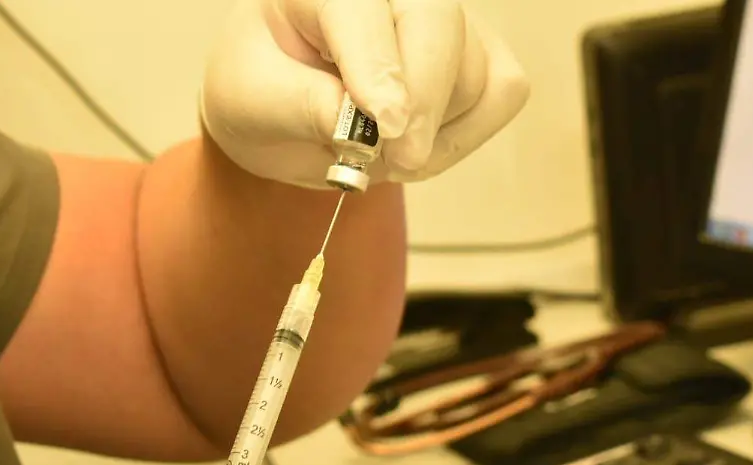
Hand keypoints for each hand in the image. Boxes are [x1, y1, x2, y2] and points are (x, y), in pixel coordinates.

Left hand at [201, 0, 529, 188]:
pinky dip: (465, 134)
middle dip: (424, 102)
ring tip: (379, 153)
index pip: (362, 12)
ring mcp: (440, 17)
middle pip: (438, 24)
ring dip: (432, 134)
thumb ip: (300, 107)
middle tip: (396, 161)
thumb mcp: (250, 103)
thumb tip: (364, 127)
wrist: (279, 105)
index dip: (379, 68)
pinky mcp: (477, 53)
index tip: (385, 126)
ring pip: (473, 71)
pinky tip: (419, 144)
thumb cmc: (260, 92)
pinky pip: (502, 92)